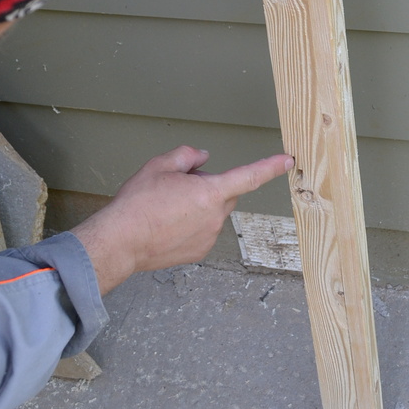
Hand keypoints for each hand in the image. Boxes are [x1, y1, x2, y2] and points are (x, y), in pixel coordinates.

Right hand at [71, 146, 293, 294]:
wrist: (121, 241)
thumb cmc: (138, 203)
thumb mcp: (160, 165)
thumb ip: (187, 156)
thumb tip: (203, 157)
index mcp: (210, 192)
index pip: (249, 176)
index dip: (270, 166)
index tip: (287, 161)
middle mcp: (216, 217)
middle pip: (223, 194)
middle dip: (208, 187)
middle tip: (177, 188)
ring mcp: (209, 237)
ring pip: (213, 213)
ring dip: (199, 208)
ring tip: (167, 210)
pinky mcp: (200, 252)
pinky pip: (204, 231)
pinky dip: (192, 226)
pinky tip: (168, 226)